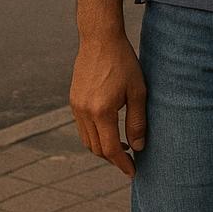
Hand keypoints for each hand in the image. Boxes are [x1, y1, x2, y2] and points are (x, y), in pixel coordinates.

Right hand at [69, 34, 146, 178]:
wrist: (100, 39)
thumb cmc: (124, 62)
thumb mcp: (138, 90)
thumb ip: (138, 120)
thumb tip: (139, 146)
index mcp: (101, 112)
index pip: (110, 149)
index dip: (122, 163)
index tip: (133, 172)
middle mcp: (84, 113)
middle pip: (96, 148)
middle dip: (113, 157)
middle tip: (130, 158)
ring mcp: (76, 107)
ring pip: (87, 140)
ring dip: (103, 147)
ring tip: (122, 144)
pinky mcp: (73, 101)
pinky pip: (82, 127)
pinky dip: (95, 134)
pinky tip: (109, 128)